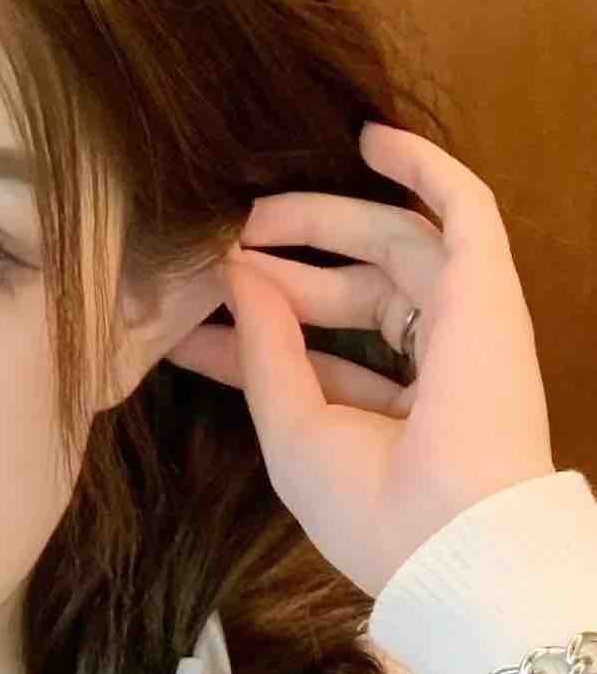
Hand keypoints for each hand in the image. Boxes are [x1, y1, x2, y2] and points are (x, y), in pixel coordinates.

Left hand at [164, 122, 555, 599]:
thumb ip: (264, 349)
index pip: (316, 349)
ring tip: (254, 210)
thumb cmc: (369, 506)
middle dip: (286, 263)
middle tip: (218, 247)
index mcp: (395, 414)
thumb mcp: (292, 426)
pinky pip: (464, 207)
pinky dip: (423, 167)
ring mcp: (465, 322)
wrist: (447, 537)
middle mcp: (435, 364)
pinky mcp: (486, 287)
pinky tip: (370, 136)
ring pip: (395, 243)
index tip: (186, 315)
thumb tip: (237, 275)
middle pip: (356, 287)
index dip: (250, 327)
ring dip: (327, 219)